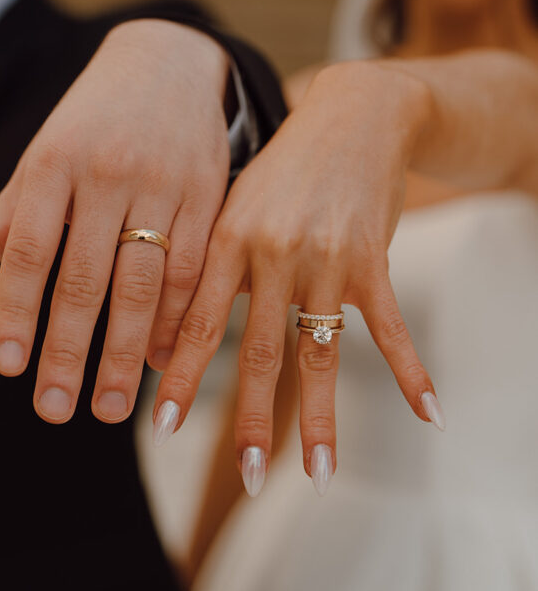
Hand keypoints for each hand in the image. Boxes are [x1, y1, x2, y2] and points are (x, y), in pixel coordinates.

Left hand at [0, 19, 230, 423]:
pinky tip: (166, 360)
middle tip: (57, 409)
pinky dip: (180, 318)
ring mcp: (163, 182)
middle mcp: (106, 172)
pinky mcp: (210, 192)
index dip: (15, 311)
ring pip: (144, 281)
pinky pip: (194, 267)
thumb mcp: (43, 152)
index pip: (27, 249)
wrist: (170, 61)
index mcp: (53, 161)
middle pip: (85, 276)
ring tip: (114, 407)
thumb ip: (6, 212)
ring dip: (128, 351)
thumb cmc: (93, 118)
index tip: (9, 367)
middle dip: (70, 349)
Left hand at [154, 61, 443, 495]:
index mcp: (228, 237)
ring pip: (319, 353)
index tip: (160, 427)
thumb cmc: (285, 166)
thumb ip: (211, 261)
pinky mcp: (372, 257)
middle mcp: (272, 251)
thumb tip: (177, 331)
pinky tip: (430, 414)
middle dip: (249, 420)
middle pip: (259, 352)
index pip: (199, 321)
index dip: (180, 377)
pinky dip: (412, 372)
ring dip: (318, 419)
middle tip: (246, 476)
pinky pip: (391, 327)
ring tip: (318, 473)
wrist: (353, 114)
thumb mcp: (237, 201)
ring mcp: (325, 257)